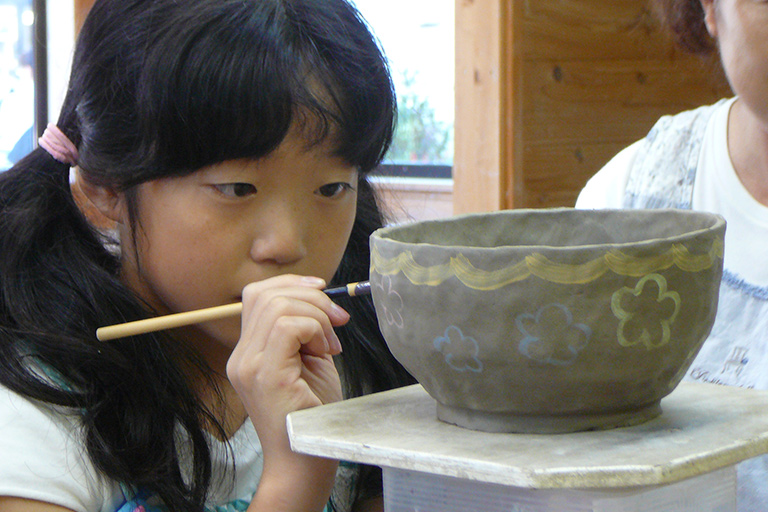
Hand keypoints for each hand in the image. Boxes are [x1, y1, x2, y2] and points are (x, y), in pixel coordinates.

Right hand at [227, 274, 346, 511]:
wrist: (304, 462)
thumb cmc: (312, 415)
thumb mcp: (308, 362)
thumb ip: (305, 330)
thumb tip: (320, 298)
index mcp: (248, 352)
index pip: (257, 295)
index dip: (291, 284)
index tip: (323, 291)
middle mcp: (241, 357)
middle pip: (266, 294)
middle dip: (311, 298)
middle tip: (338, 322)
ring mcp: (249, 366)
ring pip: (278, 306)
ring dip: (316, 317)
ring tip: (330, 345)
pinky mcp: (266, 375)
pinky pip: (288, 327)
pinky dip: (314, 330)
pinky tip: (325, 353)